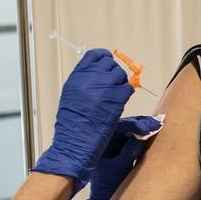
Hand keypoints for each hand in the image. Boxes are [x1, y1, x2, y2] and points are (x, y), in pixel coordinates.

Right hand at [34, 48, 133, 182]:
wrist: (75, 144)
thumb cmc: (72, 126)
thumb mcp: (72, 97)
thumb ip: (84, 82)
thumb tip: (99, 75)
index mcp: (76, 77)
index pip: (94, 55)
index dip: (103, 58)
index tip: (108, 62)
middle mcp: (90, 78)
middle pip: (110, 64)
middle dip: (113, 73)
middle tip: (113, 85)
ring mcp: (104, 87)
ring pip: (121, 75)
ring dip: (120, 84)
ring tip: (114, 97)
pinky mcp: (116, 98)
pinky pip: (128, 88)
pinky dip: (126, 95)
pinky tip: (119, 103)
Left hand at [75, 115, 160, 199]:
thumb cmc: (108, 185)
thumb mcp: (120, 166)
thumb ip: (131, 149)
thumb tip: (145, 133)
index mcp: (99, 143)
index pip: (118, 126)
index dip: (135, 124)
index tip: (151, 125)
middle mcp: (104, 141)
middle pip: (124, 126)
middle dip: (140, 124)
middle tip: (157, 123)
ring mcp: (112, 145)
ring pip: (129, 132)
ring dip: (142, 129)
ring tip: (156, 126)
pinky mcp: (120, 151)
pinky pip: (131, 140)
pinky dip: (141, 137)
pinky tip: (151, 134)